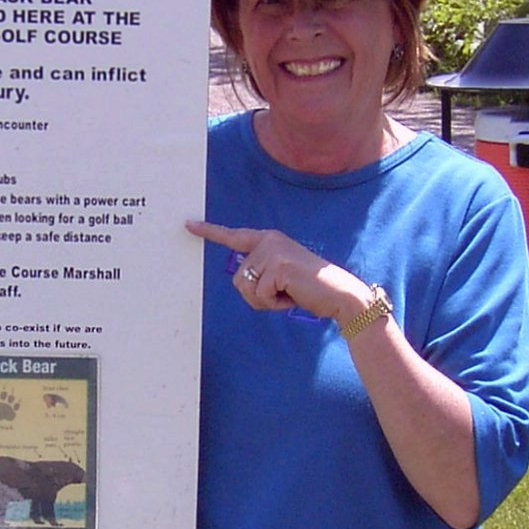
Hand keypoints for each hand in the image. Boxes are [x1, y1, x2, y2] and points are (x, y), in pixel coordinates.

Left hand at [185, 220, 368, 322]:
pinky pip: (259, 295)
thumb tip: (241, 278)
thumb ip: (260, 271)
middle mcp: (269, 240)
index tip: (188, 225)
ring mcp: (274, 251)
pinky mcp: (278, 266)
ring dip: (265, 300)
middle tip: (283, 293)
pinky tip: (293, 296)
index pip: (234, 236)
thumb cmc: (308, 289)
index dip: (210, 232)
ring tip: (288, 293)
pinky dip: (274, 304)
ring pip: (246, 287)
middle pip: (238, 277)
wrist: (339, 294)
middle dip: (257, 295)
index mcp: (268, 239)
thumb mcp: (280, 275)